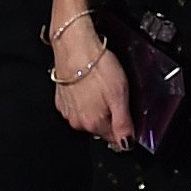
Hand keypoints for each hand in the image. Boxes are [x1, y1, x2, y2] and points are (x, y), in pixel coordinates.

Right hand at [48, 16, 133, 148]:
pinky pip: (78, 106)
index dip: (126, 130)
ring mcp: (67, 111)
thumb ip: (124, 124)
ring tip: (102, 88)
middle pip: (102, 128)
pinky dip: (85, 99)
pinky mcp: (61, 99)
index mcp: (93, 123)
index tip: (129, 116)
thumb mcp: (119, 96)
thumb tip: (127, 144)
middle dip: (112, 117)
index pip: (115, 139)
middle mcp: (78, 121)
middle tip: (116, 96)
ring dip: (98, 108)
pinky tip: (90, 85)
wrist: (75, 46)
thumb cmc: (97, 67)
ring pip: (90, 117)